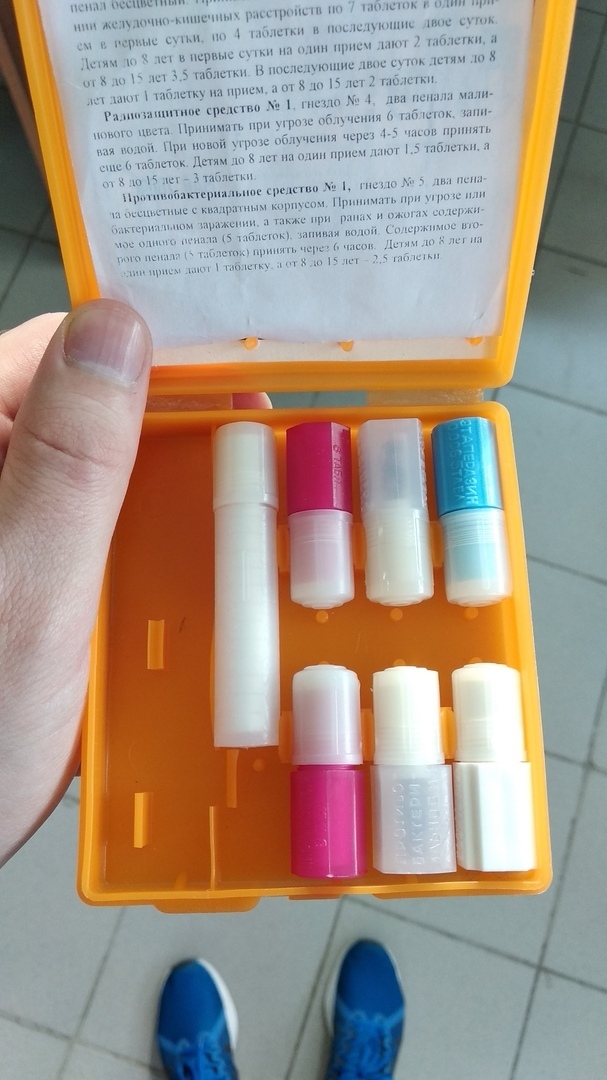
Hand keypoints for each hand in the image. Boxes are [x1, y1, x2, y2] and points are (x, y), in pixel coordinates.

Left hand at [0, 300, 267, 866]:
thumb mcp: (26, 588)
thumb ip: (68, 461)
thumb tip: (116, 329)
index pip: (64, 350)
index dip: (157, 348)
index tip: (240, 370)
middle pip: (97, 412)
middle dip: (182, 429)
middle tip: (265, 449)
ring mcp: (18, 531)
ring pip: (110, 477)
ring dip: (176, 492)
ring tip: (252, 506)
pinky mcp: (38, 583)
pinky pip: (107, 538)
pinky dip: (156, 547)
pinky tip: (200, 568)